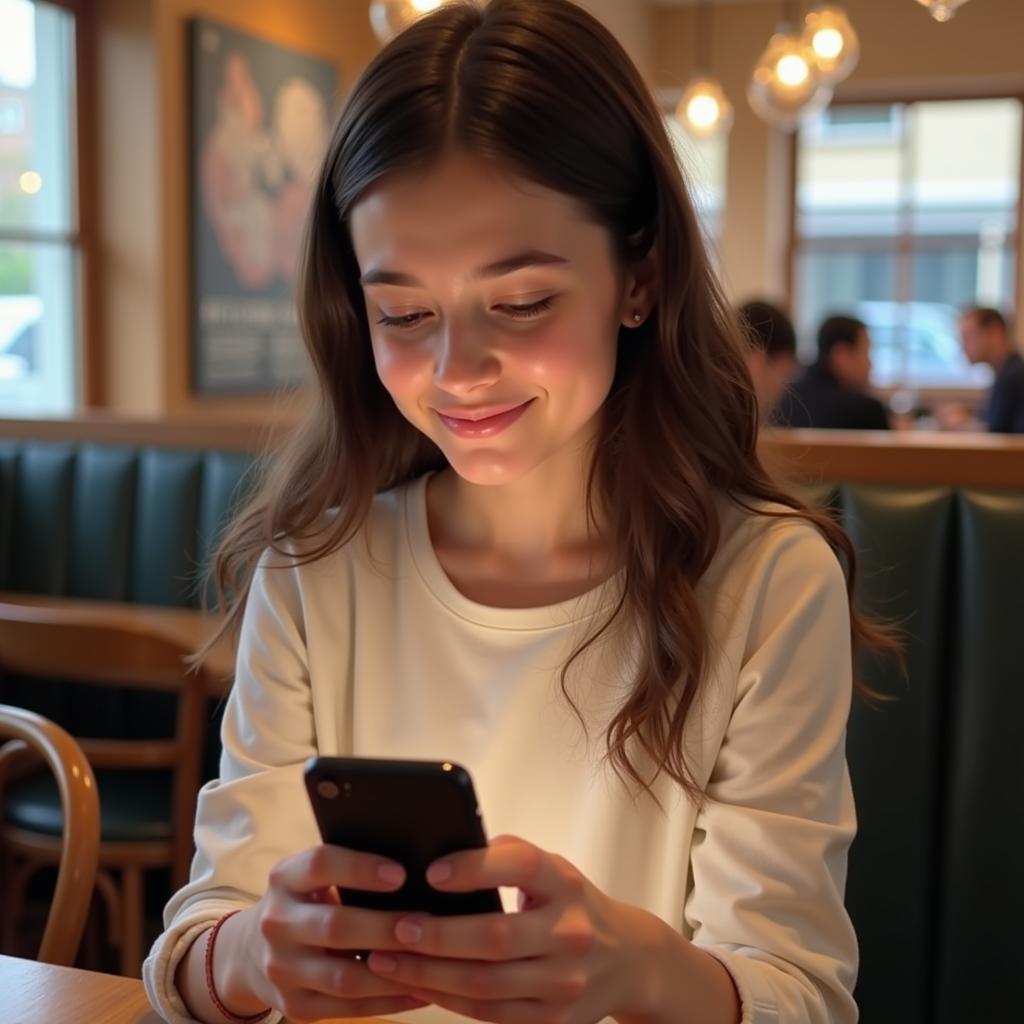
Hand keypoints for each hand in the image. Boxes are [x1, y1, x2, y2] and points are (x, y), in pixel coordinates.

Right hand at [232, 844, 430, 1023]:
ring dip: (393, 972)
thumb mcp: (311, 876)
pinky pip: (348, 1008)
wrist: (250, 950)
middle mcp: (276, 923)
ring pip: (344, 977)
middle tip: (427, 923)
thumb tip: (419, 866)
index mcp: (284, 878)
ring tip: (433, 962)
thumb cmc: (307, 899)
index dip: (359, 868)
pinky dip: (388, 1000)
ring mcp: (281, 969)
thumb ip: (348, 869)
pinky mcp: (294, 1006)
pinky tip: (422, 991)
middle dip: (385, 928)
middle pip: (335, 926)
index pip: (319, 865)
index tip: (401, 874)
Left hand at [365, 835, 666, 1023]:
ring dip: (429, 973)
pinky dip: (447, 999)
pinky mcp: (554, 1021)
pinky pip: (489, 1014)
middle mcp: (570, 932)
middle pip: (496, 938)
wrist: (628, 960)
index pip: (521, 866)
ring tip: (387, 959)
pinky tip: (418, 984)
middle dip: (438, 935)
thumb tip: (439, 858)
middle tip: (394, 926)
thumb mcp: (553, 871)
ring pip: (485, 984)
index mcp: (566, 883)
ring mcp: (564, 983)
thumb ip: (506, 860)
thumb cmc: (572, 904)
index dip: (475, 867)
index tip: (431, 871)